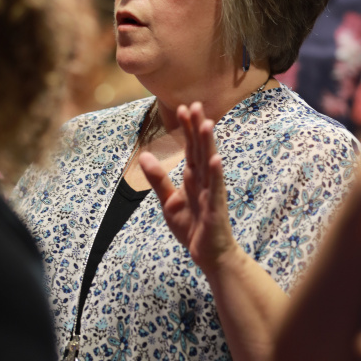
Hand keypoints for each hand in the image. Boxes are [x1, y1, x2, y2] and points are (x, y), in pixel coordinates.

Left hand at [139, 102, 236, 271]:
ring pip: (209, 164)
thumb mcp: (169, 202)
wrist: (209, 255)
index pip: (190, 149)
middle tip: (195, 105)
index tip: (182, 108)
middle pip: (201, 150)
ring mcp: (212, 193)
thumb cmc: (193, 228)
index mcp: (193, 178)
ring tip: (207, 124)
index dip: (187, 129)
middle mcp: (204, 181)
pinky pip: (215, 189)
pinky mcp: (216, 208)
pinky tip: (216, 159)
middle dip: (197, 128)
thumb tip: (144, 155)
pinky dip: (216, 174)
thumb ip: (158, 179)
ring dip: (208, 144)